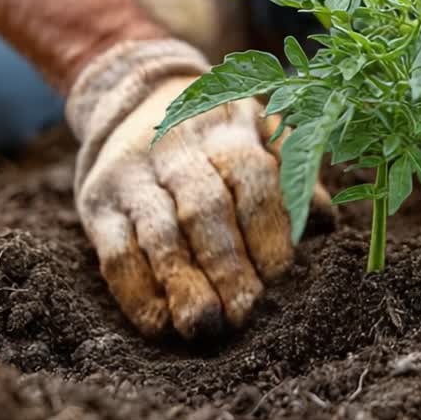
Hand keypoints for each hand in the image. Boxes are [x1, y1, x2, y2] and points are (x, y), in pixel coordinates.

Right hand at [67, 40, 316, 337]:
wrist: (136, 94)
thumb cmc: (218, 133)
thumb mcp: (259, 131)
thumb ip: (293, 171)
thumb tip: (323, 222)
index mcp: (228, 128)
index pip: (250, 177)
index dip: (265, 226)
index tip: (278, 273)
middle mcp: (177, 146)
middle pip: (203, 207)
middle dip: (226, 264)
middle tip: (244, 313)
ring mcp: (132, 174)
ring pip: (158, 232)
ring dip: (182, 284)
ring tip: (203, 325)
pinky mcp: (97, 203)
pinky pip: (114, 251)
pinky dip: (135, 291)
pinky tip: (158, 322)